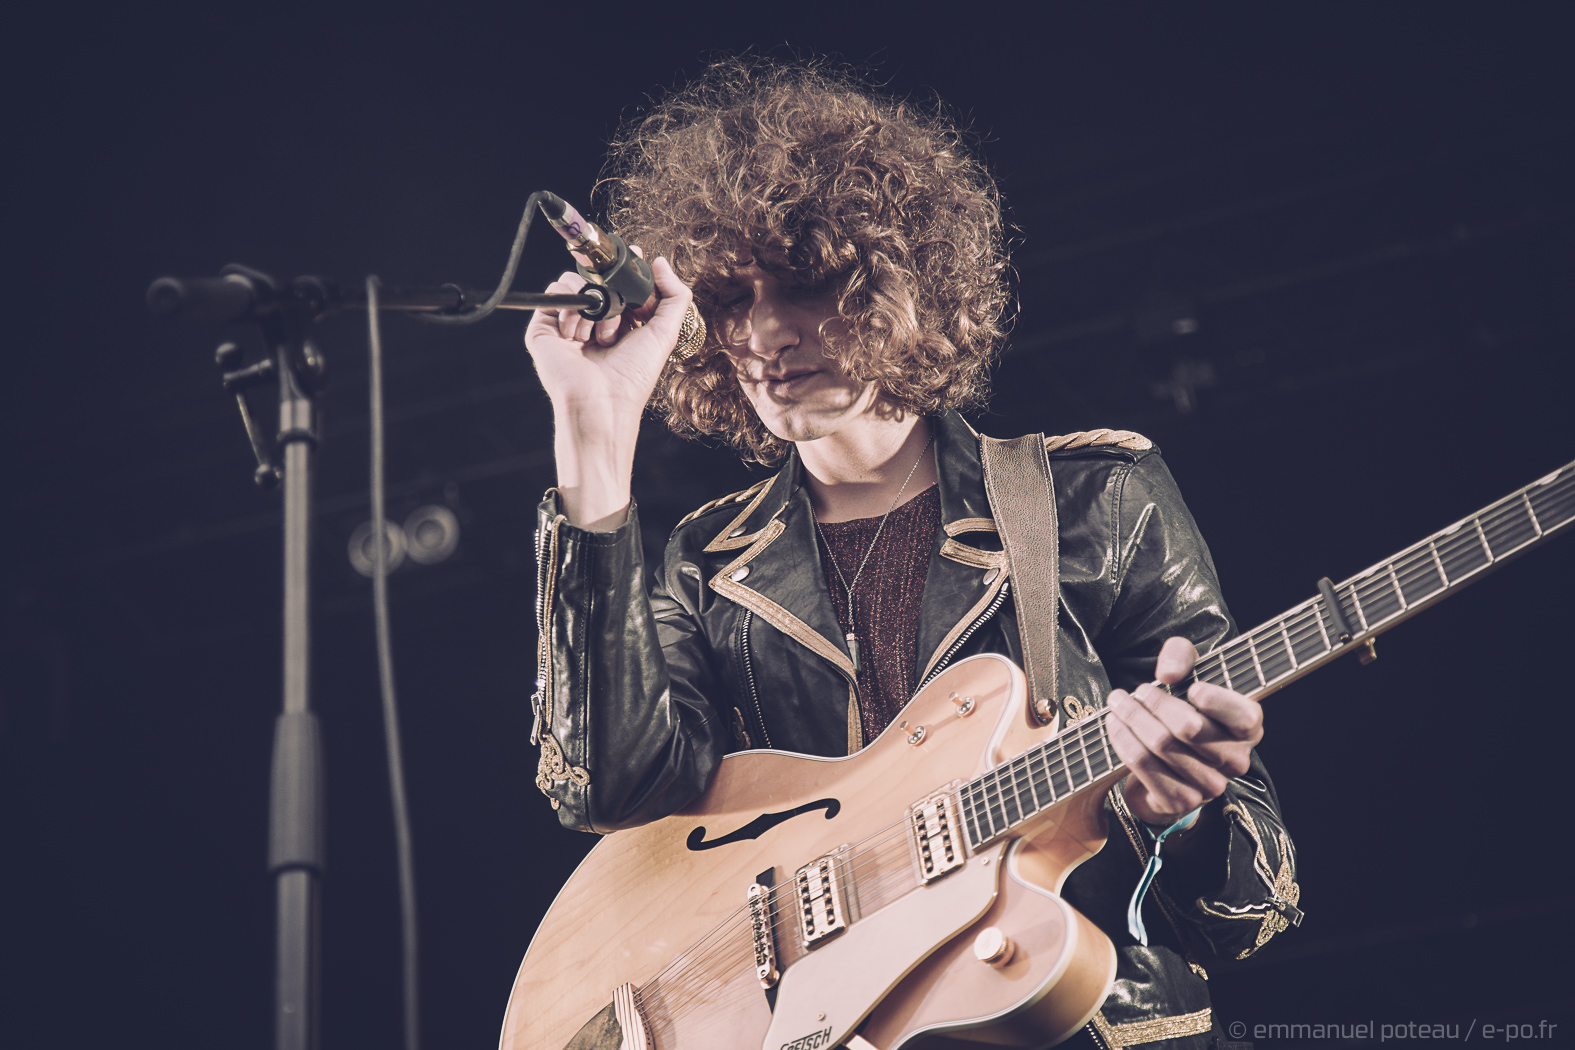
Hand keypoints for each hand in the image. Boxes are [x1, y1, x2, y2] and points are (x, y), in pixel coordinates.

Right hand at [524, 254, 694, 528]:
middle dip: (611, 288)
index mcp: (620, 322)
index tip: (634, 256)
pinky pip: (555, 296)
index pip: (620, 282)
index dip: (627, 270)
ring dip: (593, 303)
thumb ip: (675, 296)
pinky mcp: (544, 330)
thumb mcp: (665, 333)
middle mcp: (593, 321)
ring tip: (599, 336)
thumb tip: (660, 261)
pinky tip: (578, 334)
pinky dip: (570, 307)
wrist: (602, 403)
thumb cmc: (634, 376)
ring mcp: (567, 325)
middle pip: (597, 278)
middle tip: (619, 311)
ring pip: (576, 283)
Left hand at [1106, 636, 1263, 826]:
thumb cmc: (1185, 706)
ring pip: (1162, 745)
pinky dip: (1123, 740)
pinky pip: (1144, 765)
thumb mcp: (1189, 670)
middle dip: (1154, 703)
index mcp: (1248, 729)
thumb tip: (1168, 675)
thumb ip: (1182, 655)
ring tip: (1119, 703)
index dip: (1217, 701)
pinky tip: (1116, 725)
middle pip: (1188, 727)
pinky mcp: (1181, 801)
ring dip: (1132, 719)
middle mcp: (1235, 761)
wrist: (1169, 761)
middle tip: (1137, 691)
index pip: (1244, 716)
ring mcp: (1210, 786)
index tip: (1192, 688)